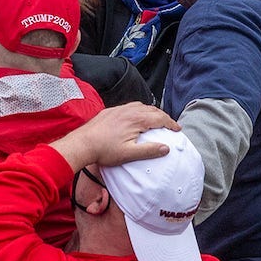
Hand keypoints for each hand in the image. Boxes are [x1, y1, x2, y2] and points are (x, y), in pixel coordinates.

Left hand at [52, 103, 179, 171]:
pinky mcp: (110, 111)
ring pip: (140, 106)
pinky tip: (136, 118)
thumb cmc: (105, 150)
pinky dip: (139, 111)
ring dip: (151, 112)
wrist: (83, 143)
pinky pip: (129, 107)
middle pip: (151, 109)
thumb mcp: (129, 154)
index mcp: (135, 119)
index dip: (171, 123)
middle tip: (170, 125)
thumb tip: (166, 148)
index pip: (159, 117)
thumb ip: (149, 150)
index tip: (178, 129)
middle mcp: (128, 110)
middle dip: (163, 116)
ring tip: (156, 120)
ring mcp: (118, 109)